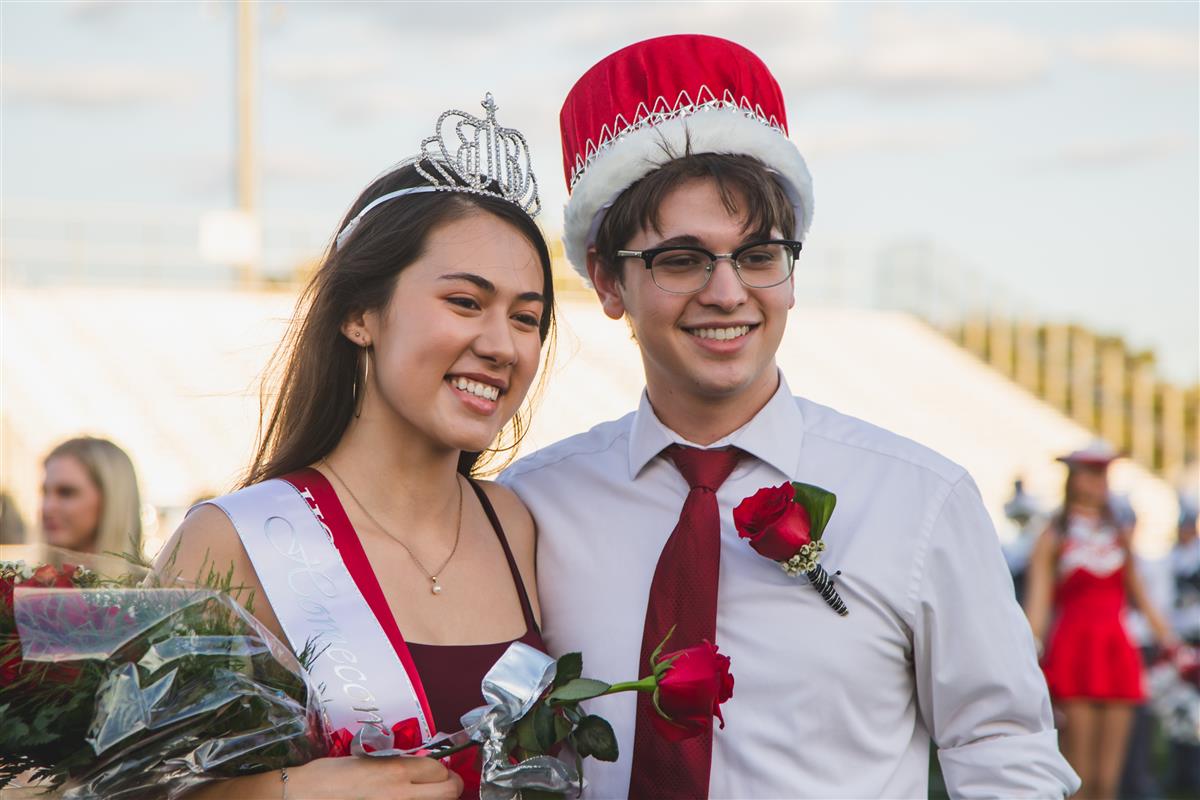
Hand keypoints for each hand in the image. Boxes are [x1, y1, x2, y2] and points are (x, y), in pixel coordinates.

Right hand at [285, 755, 463, 799]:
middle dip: (449, 786)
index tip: (438, 769)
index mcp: (396, 771)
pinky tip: (403, 799)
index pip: (439, 769)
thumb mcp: (368, 759)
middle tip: (442, 783)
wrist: (304, 795)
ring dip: (432, 797)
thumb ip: (397, 763)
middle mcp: (401, 793)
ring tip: (422, 793)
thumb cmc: (330, 774)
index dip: (442, 769)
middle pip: (448, 792)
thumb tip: (419, 767)